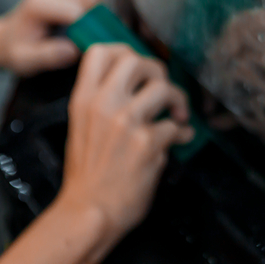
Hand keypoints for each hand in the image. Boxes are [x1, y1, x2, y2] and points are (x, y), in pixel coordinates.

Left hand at [0, 0, 103, 75]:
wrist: (7, 37)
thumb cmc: (17, 49)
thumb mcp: (25, 60)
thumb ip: (48, 55)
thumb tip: (74, 49)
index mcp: (39, 5)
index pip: (76, 12)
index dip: (88, 30)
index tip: (89, 45)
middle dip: (95, 17)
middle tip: (90, 37)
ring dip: (98, 5)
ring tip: (89, 26)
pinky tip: (90, 13)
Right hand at [58, 44, 193, 242]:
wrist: (88, 212)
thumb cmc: (86, 176)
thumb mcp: (80, 129)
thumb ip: (101, 103)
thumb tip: (134, 87)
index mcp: (83, 99)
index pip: (101, 51)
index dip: (126, 51)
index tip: (139, 69)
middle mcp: (103, 104)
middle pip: (137, 60)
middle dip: (157, 72)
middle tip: (162, 90)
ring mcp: (125, 122)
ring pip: (163, 88)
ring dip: (177, 100)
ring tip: (177, 115)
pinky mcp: (147, 144)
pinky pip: (177, 126)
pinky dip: (184, 133)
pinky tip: (180, 139)